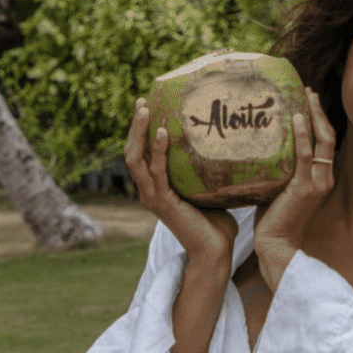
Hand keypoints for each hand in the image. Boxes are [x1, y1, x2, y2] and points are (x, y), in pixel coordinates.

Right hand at [125, 98, 237, 273]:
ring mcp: (153, 197)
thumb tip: (222, 139)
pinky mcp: (164, 203)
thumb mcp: (206, 188)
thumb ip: (204, 168)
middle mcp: (148, 191)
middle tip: (142, 102)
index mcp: (154, 188)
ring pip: (136, 160)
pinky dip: (157, 151)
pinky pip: (157, 172)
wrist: (215, 251)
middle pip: (130, 152)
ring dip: (139, 133)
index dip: (138, 130)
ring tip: (146, 110)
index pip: (139, 154)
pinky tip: (162, 132)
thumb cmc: (215, 221)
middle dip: (134, 126)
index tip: (145, 105)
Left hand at [252, 86, 336, 293]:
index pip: (325, 142)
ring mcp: (317, 182)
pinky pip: (305, 155)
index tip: (309, 99)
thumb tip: (259, 144)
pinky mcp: (305, 187)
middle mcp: (324, 177)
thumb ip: (278, 167)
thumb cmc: (274, 219)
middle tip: (308, 89)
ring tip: (305, 96)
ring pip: (322, 141)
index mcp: (321, 177)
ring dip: (314, 115)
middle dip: (319, 110)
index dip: (320, 119)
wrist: (277, 245)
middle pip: (329, 136)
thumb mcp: (279, 187)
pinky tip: (296, 118)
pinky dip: (302, 135)